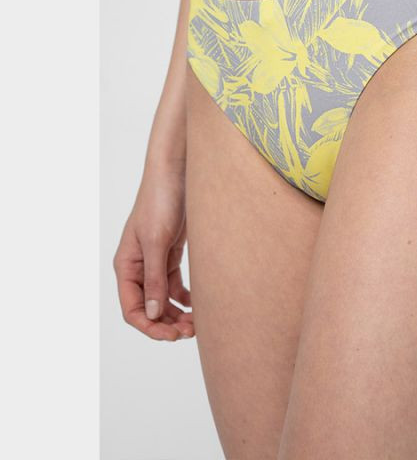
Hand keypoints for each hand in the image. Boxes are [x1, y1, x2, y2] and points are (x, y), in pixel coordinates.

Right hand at [113, 163, 193, 340]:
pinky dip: (185, 296)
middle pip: (149, 307)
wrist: (177, 173)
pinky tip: (199, 304)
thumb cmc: (161, 202)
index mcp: (126, 266)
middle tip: (191, 332)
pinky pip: (175, 283)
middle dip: (167, 323)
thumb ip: (154, 279)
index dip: (150, 326)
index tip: (172, 336)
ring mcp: (155, 260)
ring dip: (178, 313)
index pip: (132, 308)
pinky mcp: (171, 252)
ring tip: (197, 323)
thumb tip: (152, 314)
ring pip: (163, 298)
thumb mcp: (156, 241)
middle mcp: (138, 267)